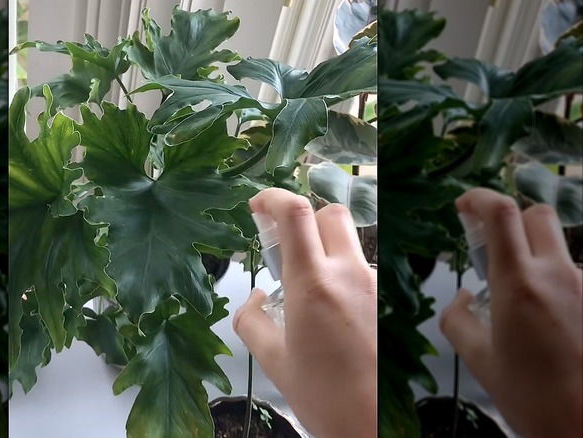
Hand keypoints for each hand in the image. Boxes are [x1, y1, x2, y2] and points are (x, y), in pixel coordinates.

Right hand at [233, 188, 376, 437]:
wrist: (376, 425)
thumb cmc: (322, 396)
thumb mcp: (273, 360)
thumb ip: (253, 319)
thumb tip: (255, 297)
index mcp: (313, 285)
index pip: (294, 213)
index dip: (272, 196)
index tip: (258, 205)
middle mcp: (349, 275)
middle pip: (329, 213)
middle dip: (303, 218)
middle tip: (285, 245)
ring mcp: (375, 285)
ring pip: (350, 242)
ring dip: (326, 249)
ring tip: (312, 287)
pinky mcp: (390, 299)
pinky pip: (364, 269)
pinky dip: (345, 273)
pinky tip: (338, 310)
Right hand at [440, 188, 582, 437]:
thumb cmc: (530, 397)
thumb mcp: (480, 360)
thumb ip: (459, 320)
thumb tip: (464, 297)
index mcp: (518, 284)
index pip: (501, 213)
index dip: (479, 197)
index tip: (464, 206)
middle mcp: (557, 275)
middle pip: (537, 215)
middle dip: (511, 220)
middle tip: (493, 247)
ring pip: (558, 248)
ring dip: (536, 256)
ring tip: (524, 299)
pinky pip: (574, 276)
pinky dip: (555, 283)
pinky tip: (551, 319)